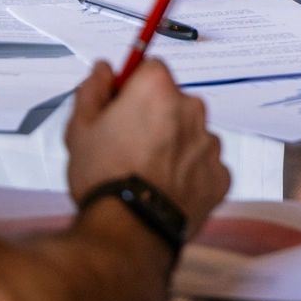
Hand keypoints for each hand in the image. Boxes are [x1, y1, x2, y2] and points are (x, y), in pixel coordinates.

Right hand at [63, 60, 229, 232]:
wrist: (129, 230)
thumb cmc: (106, 179)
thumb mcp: (80, 128)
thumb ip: (93, 90)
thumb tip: (103, 70)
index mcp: (157, 89)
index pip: (150, 70)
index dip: (133, 88)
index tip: (122, 107)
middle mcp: (191, 109)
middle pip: (174, 102)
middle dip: (156, 117)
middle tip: (129, 146)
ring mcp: (209, 144)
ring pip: (191, 135)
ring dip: (174, 147)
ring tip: (146, 174)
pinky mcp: (220, 176)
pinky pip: (204, 167)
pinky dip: (189, 175)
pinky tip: (165, 190)